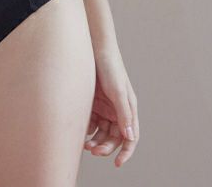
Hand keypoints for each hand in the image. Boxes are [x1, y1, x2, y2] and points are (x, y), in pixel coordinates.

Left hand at [84, 45, 138, 166]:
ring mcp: (104, 107)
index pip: (131, 137)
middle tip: (93, 150)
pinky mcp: (92, 103)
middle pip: (114, 137)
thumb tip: (129, 137)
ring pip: (101, 132)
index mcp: (128, 109)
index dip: (126, 152)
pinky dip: (87, 130)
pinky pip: (91, 122)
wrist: (93, 48)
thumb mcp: (118, 91)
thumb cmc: (110, 67)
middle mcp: (117, 111)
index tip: (117, 164)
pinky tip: (80, 133)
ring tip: (86, 145)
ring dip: (96, 141)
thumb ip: (123, 114)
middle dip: (105, 147)